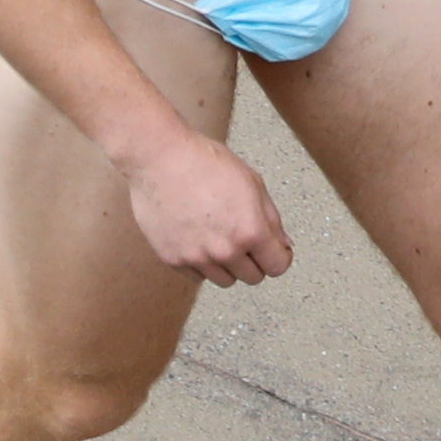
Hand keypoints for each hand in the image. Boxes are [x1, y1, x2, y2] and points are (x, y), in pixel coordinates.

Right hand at [120, 130, 294, 285]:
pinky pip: (197, 276)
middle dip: (253, 260)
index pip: (278, 266)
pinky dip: (201, 264)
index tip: (271, 249)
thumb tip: (283, 243)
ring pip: (225, 280)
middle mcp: (225, 251)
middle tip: (241, 238)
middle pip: (253, 277)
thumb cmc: (203, 162)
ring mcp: (198, 258)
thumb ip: (271, 218)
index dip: (278, 255)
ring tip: (217, 235)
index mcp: (250, 231)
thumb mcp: (251, 182)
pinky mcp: (173, 260)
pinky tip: (197, 238)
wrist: (158, 159)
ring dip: (227, 265)